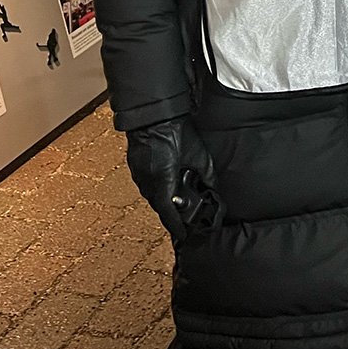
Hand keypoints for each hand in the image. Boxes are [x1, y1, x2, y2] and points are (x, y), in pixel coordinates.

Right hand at [125, 117, 215, 240]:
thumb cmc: (175, 131)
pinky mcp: (135, 165)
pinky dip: (156, 188)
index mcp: (162, 179)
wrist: (154, 113)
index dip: (176, 225)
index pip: (167, 212)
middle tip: (184, 217)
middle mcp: (146, 180)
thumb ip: (206, 172)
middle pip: (158, 204)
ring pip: (151, 194)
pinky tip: (165, 183)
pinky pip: (145, 183)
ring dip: (162, 199)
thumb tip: (212, 185)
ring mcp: (138, 173)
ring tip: (176, 201)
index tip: (183, 234)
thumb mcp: (198, 153)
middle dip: (170, 212)